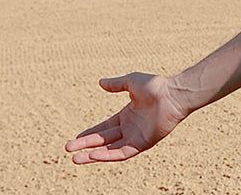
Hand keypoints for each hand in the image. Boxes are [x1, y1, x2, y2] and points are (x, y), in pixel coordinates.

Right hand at [65, 72, 187, 163]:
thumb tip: (100, 82)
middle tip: (68, 149)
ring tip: (75, 159)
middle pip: (103, 140)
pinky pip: (122, 152)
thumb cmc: (156, 86)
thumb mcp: (131, 82)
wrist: (172, 94)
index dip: (89, 133)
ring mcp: (136, 137)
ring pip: (110, 150)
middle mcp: (130, 128)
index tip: (75, 138)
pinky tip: (93, 155)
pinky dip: (108, 155)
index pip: (103, 127)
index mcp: (126, 115)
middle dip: (85, 145)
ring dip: (92, 155)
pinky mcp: (143, 143)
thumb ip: (116, 84)